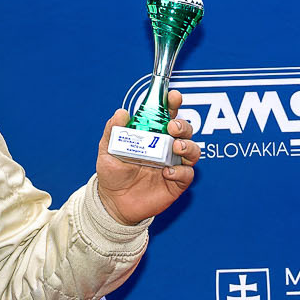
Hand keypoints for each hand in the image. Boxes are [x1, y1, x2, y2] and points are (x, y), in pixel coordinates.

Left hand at [97, 89, 199, 225]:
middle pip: (184, 130)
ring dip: (188, 145)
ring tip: (176, 147)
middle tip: (172, 127)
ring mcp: (173, 164)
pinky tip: (167, 172)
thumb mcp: (107, 151)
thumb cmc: (113, 174)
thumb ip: (112, 131)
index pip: (167, 114)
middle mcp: (166, 147)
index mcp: (152, 135)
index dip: (172, 103)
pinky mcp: (176, 183)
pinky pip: (187, 174)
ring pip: (193, 150)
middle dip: (182, 125)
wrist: (113, 203)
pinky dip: (181, 171)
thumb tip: (121, 113)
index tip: (173, 97)